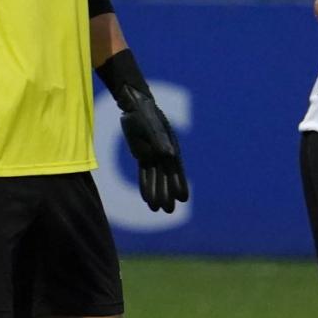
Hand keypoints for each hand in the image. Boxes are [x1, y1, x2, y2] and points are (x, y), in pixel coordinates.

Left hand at [119, 84, 188, 212]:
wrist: (134, 105)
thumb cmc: (145, 114)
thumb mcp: (151, 127)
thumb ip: (160, 141)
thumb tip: (170, 154)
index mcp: (171, 146)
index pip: (176, 169)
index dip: (180, 183)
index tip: (183, 199)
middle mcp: (165, 152)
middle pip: (166, 177)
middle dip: (167, 193)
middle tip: (169, 211)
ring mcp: (153, 154)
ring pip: (155, 177)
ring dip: (156, 192)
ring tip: (156, 210)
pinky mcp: (142, 155)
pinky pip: (145, 173)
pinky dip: (146, 185)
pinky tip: (146, 198)